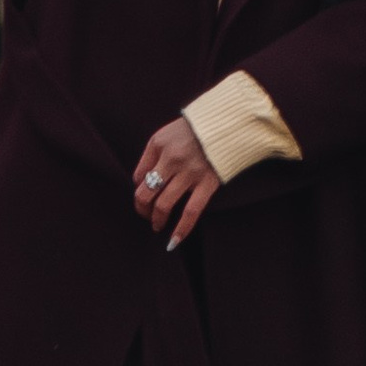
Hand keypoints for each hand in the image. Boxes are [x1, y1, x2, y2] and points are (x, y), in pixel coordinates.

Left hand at [133, 114, 222, 251]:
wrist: (227, 124)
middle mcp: (171, 159)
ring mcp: (189, 173)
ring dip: (156, 220)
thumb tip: (141, 183)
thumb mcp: (166, 134)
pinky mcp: (207, 184)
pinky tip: (173, 241)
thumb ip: (152, 155)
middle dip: (142, 209)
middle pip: (146, 193)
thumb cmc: (194, 130)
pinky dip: (181, 229)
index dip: (138, 189)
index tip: (145, 194)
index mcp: (158, 145)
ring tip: (157, 225)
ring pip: (164, 205)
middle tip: (144, 214)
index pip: (138, 176)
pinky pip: (191, 212)